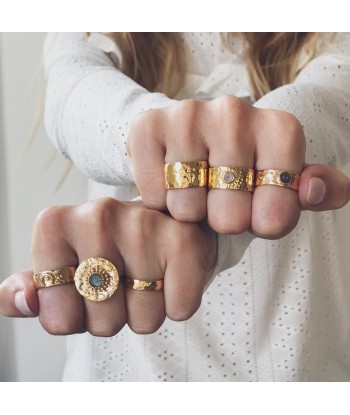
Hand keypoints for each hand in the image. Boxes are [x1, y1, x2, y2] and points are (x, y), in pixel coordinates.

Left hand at [0, 199, 216, 335]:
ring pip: (144, 320)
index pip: (57, 319)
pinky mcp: (182, 239)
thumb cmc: (111, 249)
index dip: (76, 318)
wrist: (162, 223)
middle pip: (102, 323)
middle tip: (124, 283)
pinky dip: (178, 303)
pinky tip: (172, 274)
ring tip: (149, 276)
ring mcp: (141, 224)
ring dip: (148, 310)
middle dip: (115, 316)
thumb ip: (33, 287)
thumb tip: (19, 300)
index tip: (88, 292)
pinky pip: (179, 310)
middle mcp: (96, 215)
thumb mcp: (66, 265)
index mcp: (55, 223)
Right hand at [128, 95, 349, 237]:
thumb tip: (318, 190)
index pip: (281, 207)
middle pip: (230, 216)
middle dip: (224, 222)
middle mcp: (235, 111)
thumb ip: (316, 191)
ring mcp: (189, 115)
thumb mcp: (282, 184)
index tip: (258, 214)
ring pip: (187, 207)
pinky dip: (161, 202)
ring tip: (195, 195)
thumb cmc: (242, 172)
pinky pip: (155, 194)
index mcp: (280, 128)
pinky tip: (170, 185)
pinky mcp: (149, 125)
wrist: (191, 146)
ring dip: (190, 213)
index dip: (266, 222)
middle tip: (221, 205)